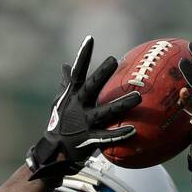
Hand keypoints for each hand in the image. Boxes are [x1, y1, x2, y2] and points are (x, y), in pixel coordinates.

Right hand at [27, 36, 140, 180]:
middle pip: (91, 87)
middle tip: (114, 60)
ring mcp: (83, 123)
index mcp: (72, 96)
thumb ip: (66, 84)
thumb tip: (66, 65)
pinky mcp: (88, 140)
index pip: (77, 72)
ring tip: (138, 98)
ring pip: (105, 111)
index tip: (90, 39)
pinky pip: (107, 137)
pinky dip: (119, 134)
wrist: (54, 152)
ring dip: (121, 104)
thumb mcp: (60, 103)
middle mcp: (77, 107)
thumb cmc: (59, 124)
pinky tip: (133, 130)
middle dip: (101, 74)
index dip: (83, 55)